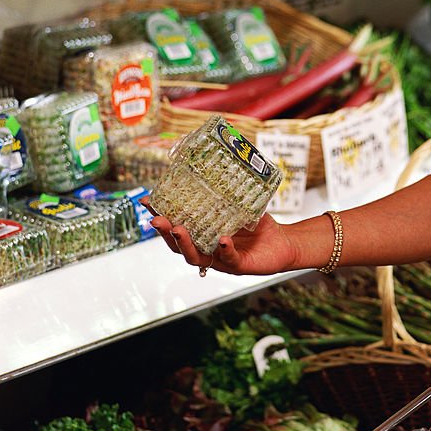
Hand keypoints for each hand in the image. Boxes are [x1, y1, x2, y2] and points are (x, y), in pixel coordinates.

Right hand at [142, 203, 298, 276]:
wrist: (283, 242)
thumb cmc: (257, 226)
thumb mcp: (239, 206)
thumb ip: (225, 193)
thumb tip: (213, 164)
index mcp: (202, 235)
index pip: (175, 227)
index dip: (160, 216)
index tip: (147, 201)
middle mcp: (207, 250)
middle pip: (178, 246)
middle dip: (165, 233)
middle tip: (157, 219)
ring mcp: (221, 260)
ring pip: (196, 257)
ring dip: (185, 244)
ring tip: (178, 229)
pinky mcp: (239, 265)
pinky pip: (229, 258)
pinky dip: (224, 249)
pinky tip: (221, 239)